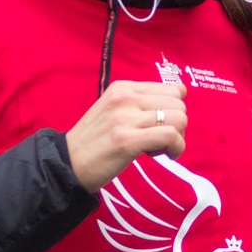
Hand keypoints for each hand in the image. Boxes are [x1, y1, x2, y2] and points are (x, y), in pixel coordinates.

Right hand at [64, 81, 186, 191]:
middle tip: (157, 140)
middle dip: (177, 125)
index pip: (173, 89)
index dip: (173, 110)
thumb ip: (144, 100)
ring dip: (177, 138)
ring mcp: (125, 118)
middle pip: (179, 104)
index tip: (157, 125)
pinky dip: (175, 148)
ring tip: (156, 148)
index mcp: (123, 87)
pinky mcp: (127, 140)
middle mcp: (124, 98)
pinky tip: (161, 156)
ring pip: (179, 119)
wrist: (68, 164)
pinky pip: (170, 136)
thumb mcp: (115, 110)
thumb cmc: (95, 140)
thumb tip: (183, 90)